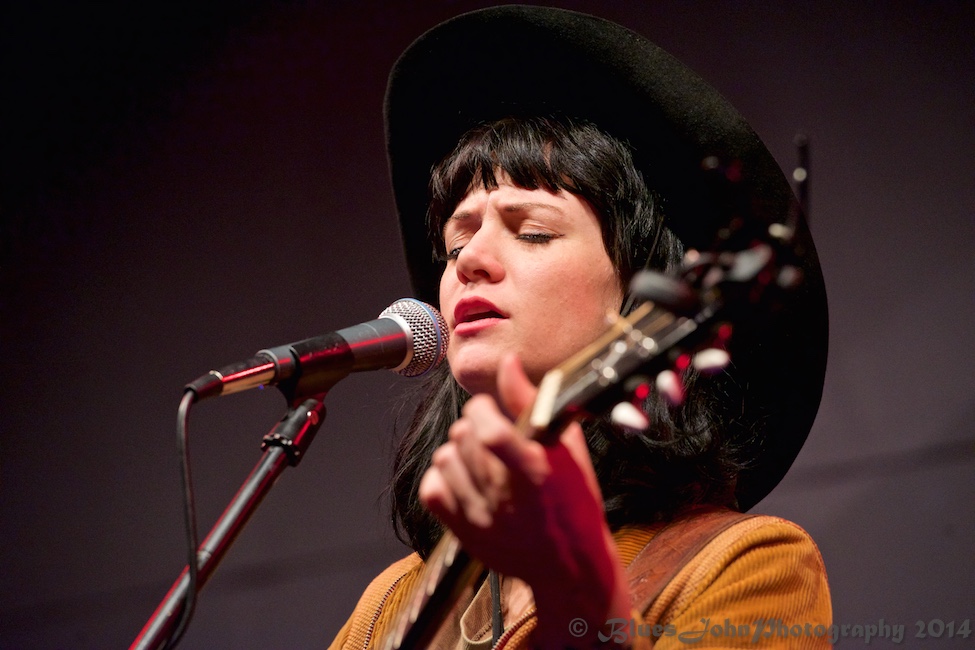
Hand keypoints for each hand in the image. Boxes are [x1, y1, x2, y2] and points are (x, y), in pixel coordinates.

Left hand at [418, 353, 631, 646]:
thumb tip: (508, 363)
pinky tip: (464, 477)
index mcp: (536, 470)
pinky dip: (443, 477)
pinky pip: (432, 489)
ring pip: (444, 458)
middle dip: (474, 426)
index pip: (488, 430)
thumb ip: (532, 402)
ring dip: (459, 451)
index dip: (481, 409)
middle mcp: (505, 495)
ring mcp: (482, 516)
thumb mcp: (567, 448)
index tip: (490, 409)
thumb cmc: (574, 502)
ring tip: (482, 460)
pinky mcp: (465, 532)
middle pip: (462, 437)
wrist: (570, 566)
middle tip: (493, 436)